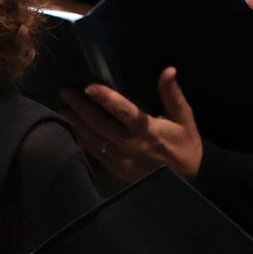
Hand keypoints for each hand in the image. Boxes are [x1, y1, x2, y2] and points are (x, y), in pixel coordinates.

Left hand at [60, 70, 204, 183]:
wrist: (189, 183)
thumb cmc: (186, 147)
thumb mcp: (185, 120)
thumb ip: (173, 95)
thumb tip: (168, 70)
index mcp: (149, 131)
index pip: (124, 112)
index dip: (106, 98)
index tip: (88, 87)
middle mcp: (132, 146)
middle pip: (100, 124)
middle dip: (81, 107)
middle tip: (65, 92)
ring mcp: (123, 160)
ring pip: (94, 139)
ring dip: (77, 123)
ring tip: (63, 109)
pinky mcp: (118, 171)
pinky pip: (96, 154)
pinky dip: (84, 141)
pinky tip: (75, 131)